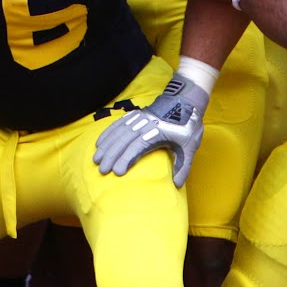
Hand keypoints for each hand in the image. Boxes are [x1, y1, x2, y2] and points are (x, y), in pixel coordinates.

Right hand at [93, 73, 207, 185]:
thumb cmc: (187, 127)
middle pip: (123, 141)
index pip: (137, 147)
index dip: (126, 159)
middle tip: (102, 170)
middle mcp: (144, 125)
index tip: (117, 172)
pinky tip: (99, 143)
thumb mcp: (190, 147)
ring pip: (118, 132)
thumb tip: (177, 184)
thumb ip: (184, 166)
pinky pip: (117, 124)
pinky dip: (107, 133)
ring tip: (96, 159)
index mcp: (157, 133)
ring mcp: (138, 118)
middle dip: (111, 156)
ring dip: (106, 145)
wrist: (186, 102)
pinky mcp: (135, 114)